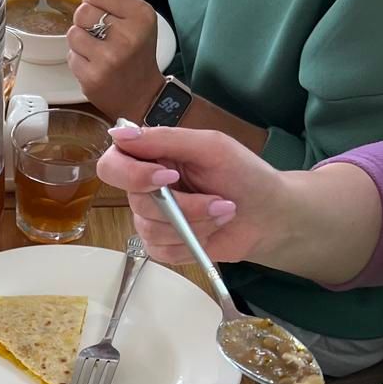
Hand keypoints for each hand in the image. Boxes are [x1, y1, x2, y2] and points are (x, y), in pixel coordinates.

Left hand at [66, 0, 162, 119]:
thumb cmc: (139, 52)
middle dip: (86, 20)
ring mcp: (108, 58)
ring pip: (73, 33)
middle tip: (100, 33)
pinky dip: (78, 59)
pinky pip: (70, 56)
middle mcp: (127, 36)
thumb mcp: (140, 17)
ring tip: (96, 49)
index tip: (100, 8)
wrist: (142, 95)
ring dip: (80, 40)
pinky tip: (94, 64)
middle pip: (82, 10)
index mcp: (141, 15)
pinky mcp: (92, 77)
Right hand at [103, 124, 382, 284]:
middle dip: (184, 206)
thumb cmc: (244, 175)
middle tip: (218, 200)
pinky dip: (191, 243)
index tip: (166, 176)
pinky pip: (161, 251)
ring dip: (195, 224)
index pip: (112, 164)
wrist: (269, 217)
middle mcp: (145, 189)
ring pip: (151, 229)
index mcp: (152, 158)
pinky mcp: (162, 247)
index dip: (131, 174)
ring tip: (224, 213)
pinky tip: (212, 233)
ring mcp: (152, 220)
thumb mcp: (210, 147)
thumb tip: (118, 133)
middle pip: (137, 202)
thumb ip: (165, 138)